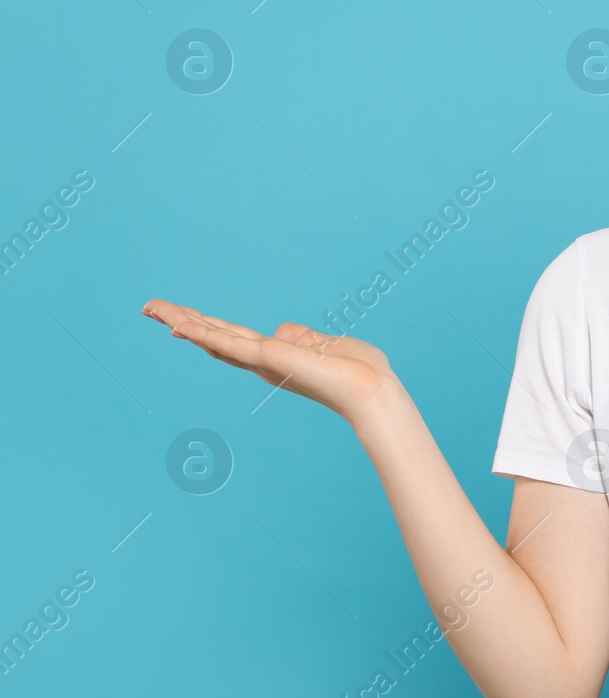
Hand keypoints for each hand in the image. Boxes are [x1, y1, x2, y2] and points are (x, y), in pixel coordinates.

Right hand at [141, 299, 401, 425]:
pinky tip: (176, 324)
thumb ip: (299, 337)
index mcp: (274, 359)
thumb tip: (281, 331)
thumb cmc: (357, 371)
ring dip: (180, 321)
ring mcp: (261, 361)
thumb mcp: (324, 345)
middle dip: (181, 322)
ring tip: (151, 308)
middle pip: (212, 338)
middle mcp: (262, 363)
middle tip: (149, 309)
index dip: (205, 328)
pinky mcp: (267, 358)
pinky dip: (201, 332)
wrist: (370, 389)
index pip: (231, 340)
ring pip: (212, 337)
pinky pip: (227, 343)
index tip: (179, 318)